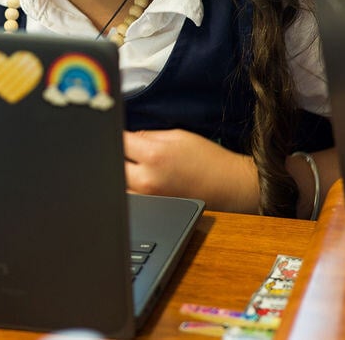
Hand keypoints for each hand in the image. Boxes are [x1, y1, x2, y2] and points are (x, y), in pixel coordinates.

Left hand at [123, 128, 259, 212]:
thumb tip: (126, 138)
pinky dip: (130, 189)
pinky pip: (130, 198)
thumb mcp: (178, 136)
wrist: (230, 188)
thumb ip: (147, 136)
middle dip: (118, 156)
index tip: (115, 133)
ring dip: (122, 174)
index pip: (118, 142)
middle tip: (128, 152)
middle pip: (113, 165)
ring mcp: (148, 199)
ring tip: (138, 167)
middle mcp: (147, 180)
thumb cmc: (209, 160)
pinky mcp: (152, 211)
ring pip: (118, 184)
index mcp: (154, 156)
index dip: (116, 136)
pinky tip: (143, 182)